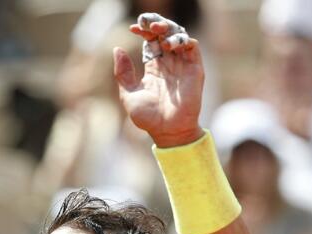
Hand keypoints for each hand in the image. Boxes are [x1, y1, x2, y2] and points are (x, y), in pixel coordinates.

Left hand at [115, 13, 204, 147]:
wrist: (168, 132)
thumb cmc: (148, 118)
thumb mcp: (128, 95)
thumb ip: (122, 73)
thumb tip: (116, 49)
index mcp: (154, 68)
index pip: (150, 41)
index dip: (143, 31)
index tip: (133, 27)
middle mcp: (169, 64)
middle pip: (165, 34)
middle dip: (157, 25)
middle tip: (147, 23)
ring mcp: (182, 66)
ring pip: (179, 36)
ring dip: (169, 29)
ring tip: (157, 31)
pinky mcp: (195, 70)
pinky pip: (192, 47)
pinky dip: (182, 40)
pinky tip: (170, 45)